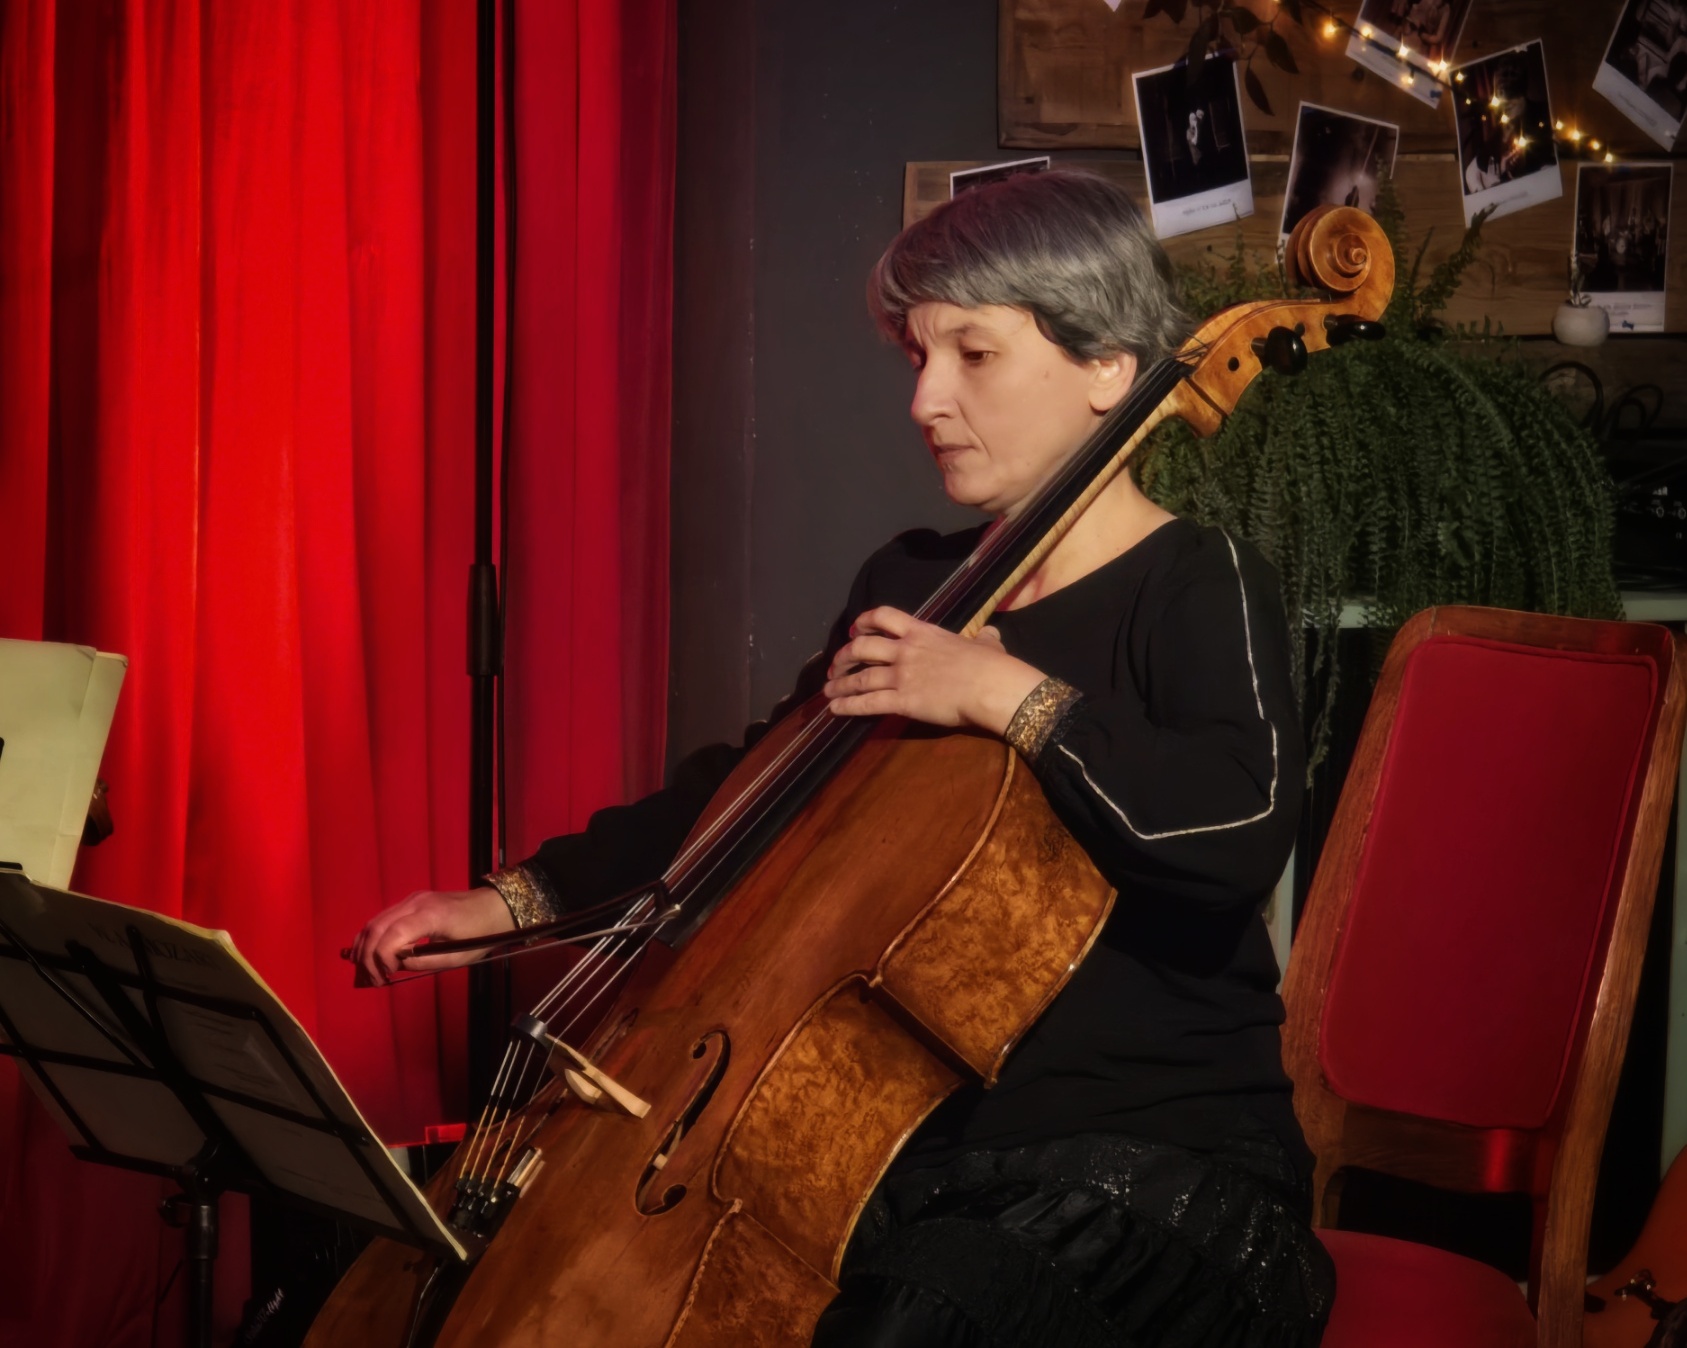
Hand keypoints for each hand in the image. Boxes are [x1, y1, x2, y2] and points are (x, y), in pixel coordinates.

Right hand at [351, 887, 513, 986]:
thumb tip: (395, 965)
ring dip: (366, 947)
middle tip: (373, 980)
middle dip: (368, 957)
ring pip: (375, 921)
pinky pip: (383, 917)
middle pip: (377, 927)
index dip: (383, 957)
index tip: (387, 976)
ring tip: (369, 972)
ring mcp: (411, 898)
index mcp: (431, 915)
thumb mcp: (456, 958)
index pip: (393, 934)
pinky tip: (370, 954)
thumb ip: (423, 962)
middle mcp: (416, 902)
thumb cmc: (480, 934)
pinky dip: (372, 936)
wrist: (493, 907)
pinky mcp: (410, 900)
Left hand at [823, 606, 1045, 734]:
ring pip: (860, 677)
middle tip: (834, 665)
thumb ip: (983, 639)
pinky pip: (867, 703)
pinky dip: (848, 705)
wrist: (991, 686)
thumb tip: (991, 635)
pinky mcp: (902, 700)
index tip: (855, 629)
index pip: (885, 616)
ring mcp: (901, 675)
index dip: (865, 621)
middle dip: (844, 656)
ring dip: (840, 683)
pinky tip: (835, 709)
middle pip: (862, 647)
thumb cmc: (992, 665)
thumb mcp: (987, 643)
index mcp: (923, 632)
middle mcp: (905, 650)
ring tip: (827, 690)